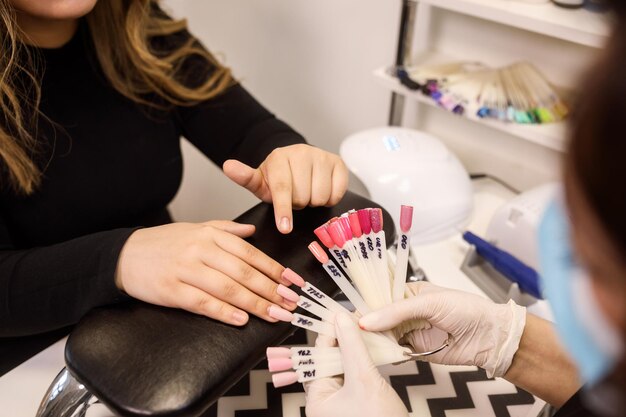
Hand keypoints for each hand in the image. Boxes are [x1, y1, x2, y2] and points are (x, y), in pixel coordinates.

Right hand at [115, 221, 298, 325]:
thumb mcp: (195, 228)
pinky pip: (203, 303)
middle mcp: (200, 250)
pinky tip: (241, 320)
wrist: (124, 255)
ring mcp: (185, 270)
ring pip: (227, 288)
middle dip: (270, 289)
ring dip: (255, 304)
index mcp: (209, 235)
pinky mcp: (172, 290)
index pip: (249, 252)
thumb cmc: (163, 243)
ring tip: (274, 313)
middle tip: (290, 302)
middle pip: (243, 272)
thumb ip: (225, 229)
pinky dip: (223, 312)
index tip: (291, 281)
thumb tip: (252, 231)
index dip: (273, 268)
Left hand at [223, 144, 348, 233]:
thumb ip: (244, 178)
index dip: (284, 210)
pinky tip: (321, 189)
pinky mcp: (338, 162)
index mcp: (279, 157)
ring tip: (307, 192)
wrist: (298, 162)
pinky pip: (336, 193)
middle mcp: (302, 152)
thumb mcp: (260, 181)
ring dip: (313, 201)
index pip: (282, 188)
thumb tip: (228, 166)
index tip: (285, 228)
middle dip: (297, 203)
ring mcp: (321, 156)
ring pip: (320, 196)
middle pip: (302, 196)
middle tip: (294, 196)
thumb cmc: (278, 177)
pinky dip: (329, 198)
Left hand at [304, 313, 408, 416]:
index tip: (342, 312)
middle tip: (357, 318)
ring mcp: (343, 404)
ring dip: (357, 349)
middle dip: (345, 339)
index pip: (319, 354)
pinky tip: (375, 349)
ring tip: (368, 329)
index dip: (331, 331)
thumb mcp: (365, 380)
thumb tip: (341, 318)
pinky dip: (365, 362)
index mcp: (317, 399)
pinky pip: (357, 377)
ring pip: (346, 367)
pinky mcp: (360, 405)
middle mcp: (327, 402)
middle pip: (331, 359)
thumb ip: (353, 347)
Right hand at [359, 282, 526, 377]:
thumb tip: (367, 319)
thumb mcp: (429, 303)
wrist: (489, 337)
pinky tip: (374, 353)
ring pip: (383, 335)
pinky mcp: (414, 350)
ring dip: (372, 339)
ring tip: (356, 342)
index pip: (379, 295)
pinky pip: (393, 352)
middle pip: (378, 317)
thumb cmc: (465, 309)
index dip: (364, 303)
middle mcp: (406, 311)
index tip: (347, 312)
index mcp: (408, 292)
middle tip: (349, 330)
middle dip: (365, 324)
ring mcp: (409, 331)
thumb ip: (397, 311)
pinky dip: (384, 354)